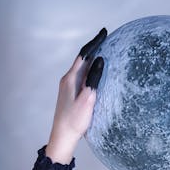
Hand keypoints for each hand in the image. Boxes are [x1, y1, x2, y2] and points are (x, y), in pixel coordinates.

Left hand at [47, 28, 106, 153]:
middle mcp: (67, 79)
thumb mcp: (88, 99)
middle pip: (82, 58)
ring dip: (92, 57)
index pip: (84, 55)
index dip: (95, 42)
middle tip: (107, 38)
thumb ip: (94, 79)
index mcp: (70, 78)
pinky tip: (97, 70)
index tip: (105, 32)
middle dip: (94, 47)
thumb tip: (100, 59)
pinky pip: (82, 75)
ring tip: (105, 50)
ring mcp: (68, 86)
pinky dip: (90, 68)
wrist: (62, 137)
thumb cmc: (75, 121)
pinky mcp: (70, 93)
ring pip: (82, 67)